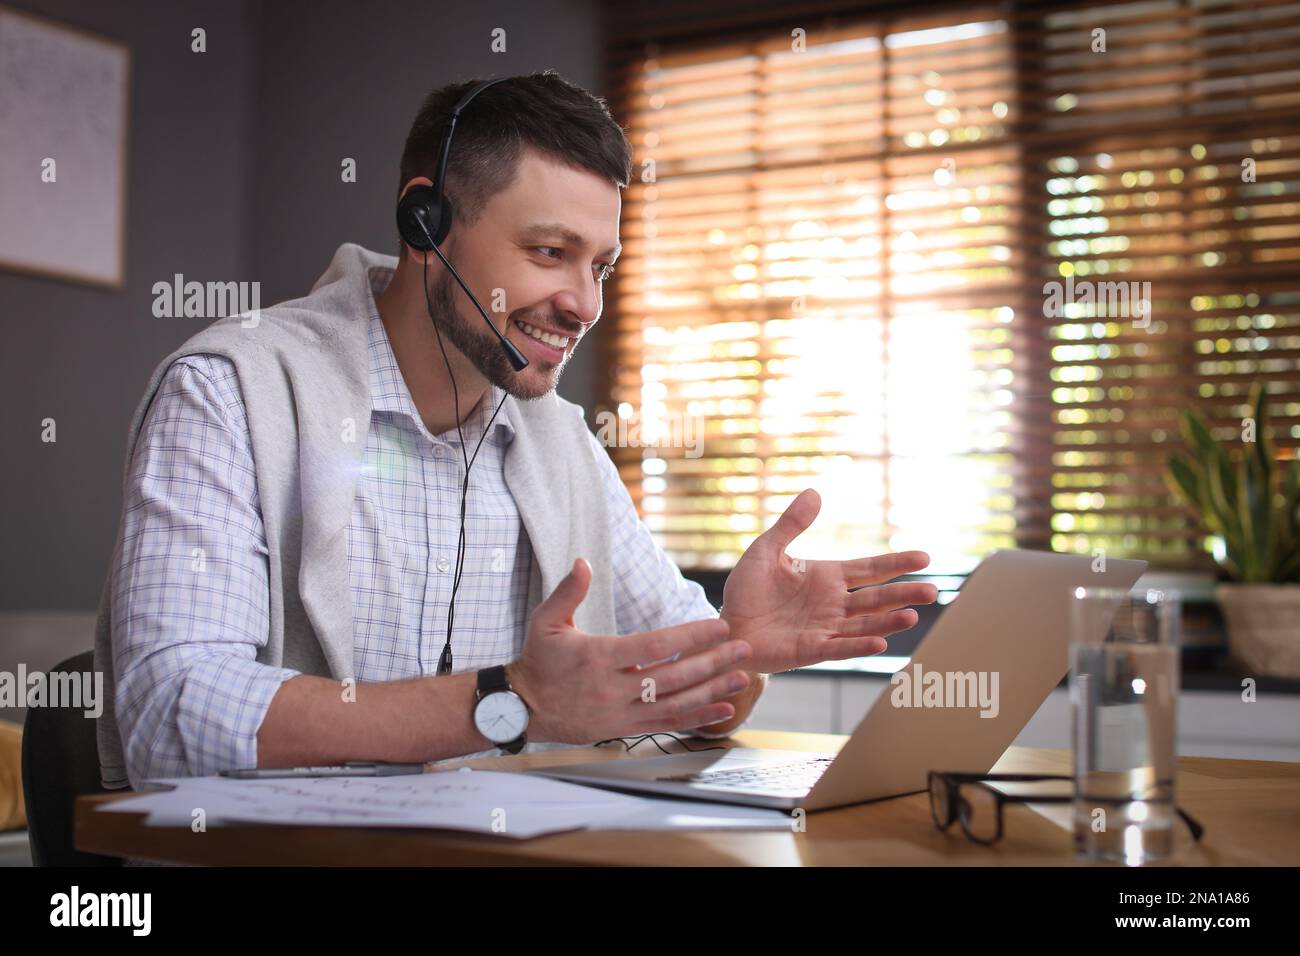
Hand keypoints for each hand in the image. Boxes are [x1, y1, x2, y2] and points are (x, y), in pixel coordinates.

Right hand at [508, 558, 754, 743]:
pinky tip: (722, 710)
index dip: (689, 637)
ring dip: (712, 691)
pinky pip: (667, 724)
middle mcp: (614, 687)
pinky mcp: (624, 729)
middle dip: (712, 662)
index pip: (654, 646)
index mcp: (600, 656)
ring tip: (742, 678)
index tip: (718, 625)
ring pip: (675, 703)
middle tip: (743, 648)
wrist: (521, 707)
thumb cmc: (538, 660)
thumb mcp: (546, 621)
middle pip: (673, 676)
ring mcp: (621, 712)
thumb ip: (568, 591)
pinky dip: (697, 718)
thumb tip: (583, 561)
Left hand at [720, 488, 937, 672]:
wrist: (726, 627)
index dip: (896, 564)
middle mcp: (833, 604)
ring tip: (913, 616)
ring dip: (889, 621)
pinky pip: (839, 648)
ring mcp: (825, 628)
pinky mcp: (810, 650)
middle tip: (933, 591)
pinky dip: (859, 645)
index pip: (870, 569)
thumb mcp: (766, 550)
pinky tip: (881, 643)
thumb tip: (814, 492)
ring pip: (864, 624)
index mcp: (827, 577)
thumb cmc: (747, 590)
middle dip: (904, 595)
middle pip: (877, 598)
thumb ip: (791, 525)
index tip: (925, 558)